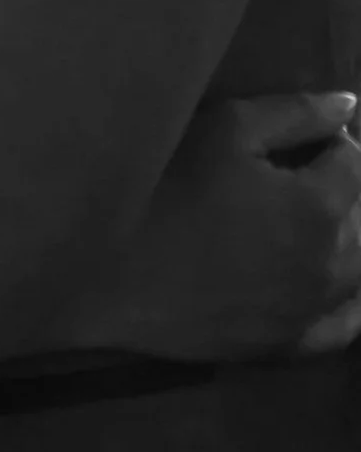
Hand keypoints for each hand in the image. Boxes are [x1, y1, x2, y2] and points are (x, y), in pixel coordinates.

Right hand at [58, 91, 360, 361]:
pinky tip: (339, 288)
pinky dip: (352, 304)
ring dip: (350, 240)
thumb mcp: (226, 128)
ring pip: (360, 274)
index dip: (334, 140)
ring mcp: (312, 312)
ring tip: (310, 219)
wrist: (115, 269)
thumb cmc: (169, 185)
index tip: (306, 135)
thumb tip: (348, 105)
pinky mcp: (288, 347)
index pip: (353, 162)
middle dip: (345, 189)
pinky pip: (344, 328)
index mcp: (320, 206)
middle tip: (303, 171)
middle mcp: (332, 264)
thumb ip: (293, 114)